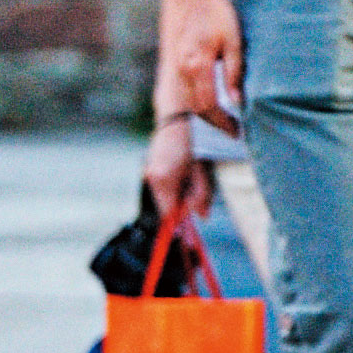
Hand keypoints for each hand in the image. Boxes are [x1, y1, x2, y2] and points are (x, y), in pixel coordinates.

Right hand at [139, 116, 212, 231]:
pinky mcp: (151, 167)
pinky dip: (174, 186)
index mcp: (165, 180)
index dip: (179, 224)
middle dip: (182, 208)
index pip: (169, 213)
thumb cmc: (195, 141)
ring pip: (165, 196)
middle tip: (197, 200)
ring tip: (193, 176)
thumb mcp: (202, 171)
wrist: (178, 117)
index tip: (187, 235)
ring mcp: (150, 172)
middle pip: (167, 206)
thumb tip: (202, 217)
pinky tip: (185, 172)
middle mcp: (153, 178)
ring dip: (179, 195)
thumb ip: (201, 195)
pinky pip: (163, 186)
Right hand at [155, 0, 240, 132]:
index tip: (237, 131)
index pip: (208, 106)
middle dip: (215, 122)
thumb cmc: (217, 14)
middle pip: (196, 108)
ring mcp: (175, 66)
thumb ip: (234, 73)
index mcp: (197, 66)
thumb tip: (238, 102)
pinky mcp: (175, 61)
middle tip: (234, 130)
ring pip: (188, 101)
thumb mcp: (233, 42)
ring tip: (226, 121)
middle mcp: (182, 70)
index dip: (223, 122)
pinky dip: (198, 101)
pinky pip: (185, 89)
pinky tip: (212, 103)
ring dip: (206, 114)